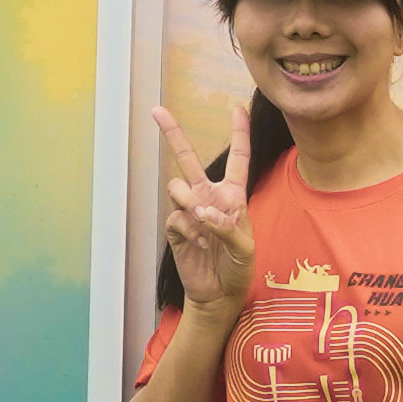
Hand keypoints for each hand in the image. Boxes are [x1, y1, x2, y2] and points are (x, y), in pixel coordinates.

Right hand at [149, 104, 255, 310]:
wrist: (219, 293)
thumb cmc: (238, 267)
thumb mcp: (245, 248)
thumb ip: (228, 226)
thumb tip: (203, 211)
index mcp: (232, 195)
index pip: (238, 159)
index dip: (239, 133)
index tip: (237, 108)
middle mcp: (208, 197)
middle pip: (188, 159)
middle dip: (173, 134)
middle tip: (157, 110)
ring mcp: (189, 211)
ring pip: (177, 187)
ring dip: (189, 202)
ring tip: (202, 225)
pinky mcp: (176, 228)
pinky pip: (176, 216)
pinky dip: (188, 229)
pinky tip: (198, 243)